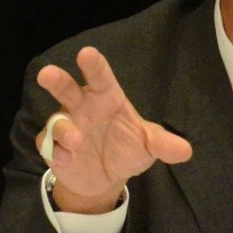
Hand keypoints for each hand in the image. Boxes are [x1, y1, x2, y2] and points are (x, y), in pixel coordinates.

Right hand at [35, 46, 191, 212]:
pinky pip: (49, 146)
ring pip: (57, 120)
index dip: (94, 66)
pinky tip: (67, 159)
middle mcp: (82, 107)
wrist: (106, 178)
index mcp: (106, 98)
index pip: (100, 78)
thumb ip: (164, 144)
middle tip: (46, 74)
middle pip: (67, 89)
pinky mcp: (53, 148)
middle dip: (57, 81)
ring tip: (76, 141)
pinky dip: (57, 152)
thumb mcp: (148, 146)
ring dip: (64, 129)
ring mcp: (67, 126)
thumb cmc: (126, 149)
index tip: (87, 54)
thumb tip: (186, 150)